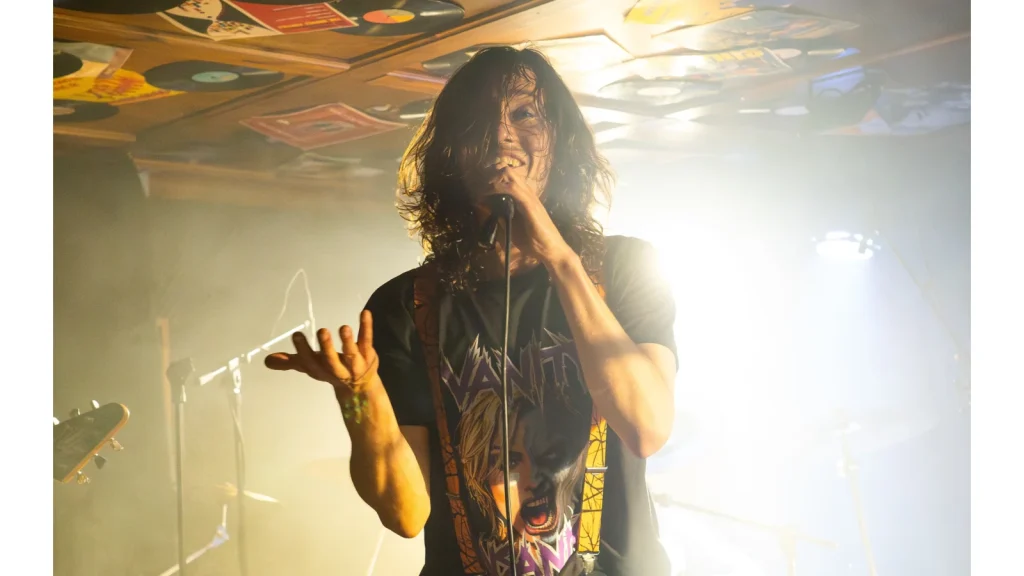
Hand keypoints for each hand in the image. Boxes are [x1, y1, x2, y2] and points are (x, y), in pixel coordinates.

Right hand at [264, 309, 378, 396]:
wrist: (360, 386)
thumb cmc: (331, 371)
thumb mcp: (311, 367)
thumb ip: (290, 362)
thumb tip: (267, 361)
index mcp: (320, 370)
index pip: (310, 362)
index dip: (303, 350)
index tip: (297, 335)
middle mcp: (337, 369)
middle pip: (331, 361)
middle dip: (327, 348)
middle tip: (322, 331)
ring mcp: (354, 363)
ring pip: (351, 353)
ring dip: (347, 341)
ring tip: (344, 328)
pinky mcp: (368, 353)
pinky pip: (367, 340)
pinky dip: (366, 327)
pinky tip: (365, 313)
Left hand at [487, 167, 572, 265]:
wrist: (550, 249)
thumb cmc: (533, 240)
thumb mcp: (512, 225)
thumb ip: (501, 214)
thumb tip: (487, 206)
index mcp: (524, 196)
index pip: (508, 175)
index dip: (492, 176)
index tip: (479, 185)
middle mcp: (527, 192)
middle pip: (507, 170)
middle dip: (490, 175)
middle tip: (477, 187)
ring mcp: (529, 196)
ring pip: (509, 175)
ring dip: (492, 180)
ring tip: (481, 190)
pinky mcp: (529, 204)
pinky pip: (512, 188)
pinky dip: (497, 189)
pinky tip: (487, 195)